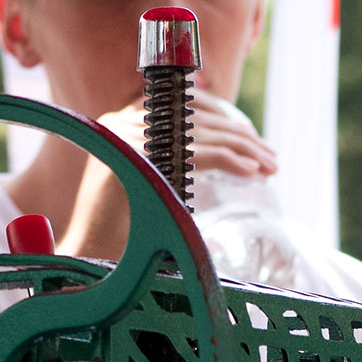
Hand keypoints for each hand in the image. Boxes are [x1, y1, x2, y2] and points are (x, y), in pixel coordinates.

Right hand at [62, 95, 278, 258]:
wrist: (91, 257)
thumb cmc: (123, 232)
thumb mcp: (151, 184)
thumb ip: (174, 162)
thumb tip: (224, 153)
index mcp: (124, 122)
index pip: (184, 103)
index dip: (223, 118)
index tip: (251, 139)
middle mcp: (124, 121)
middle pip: (197, 117)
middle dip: (240, 136)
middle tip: (270, 157)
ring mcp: (129, 136)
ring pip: (202, 133)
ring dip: (242, 149)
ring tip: (268, 166)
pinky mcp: (139, 156)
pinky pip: (196, 152)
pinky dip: (230, 160)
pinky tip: (251, 172)